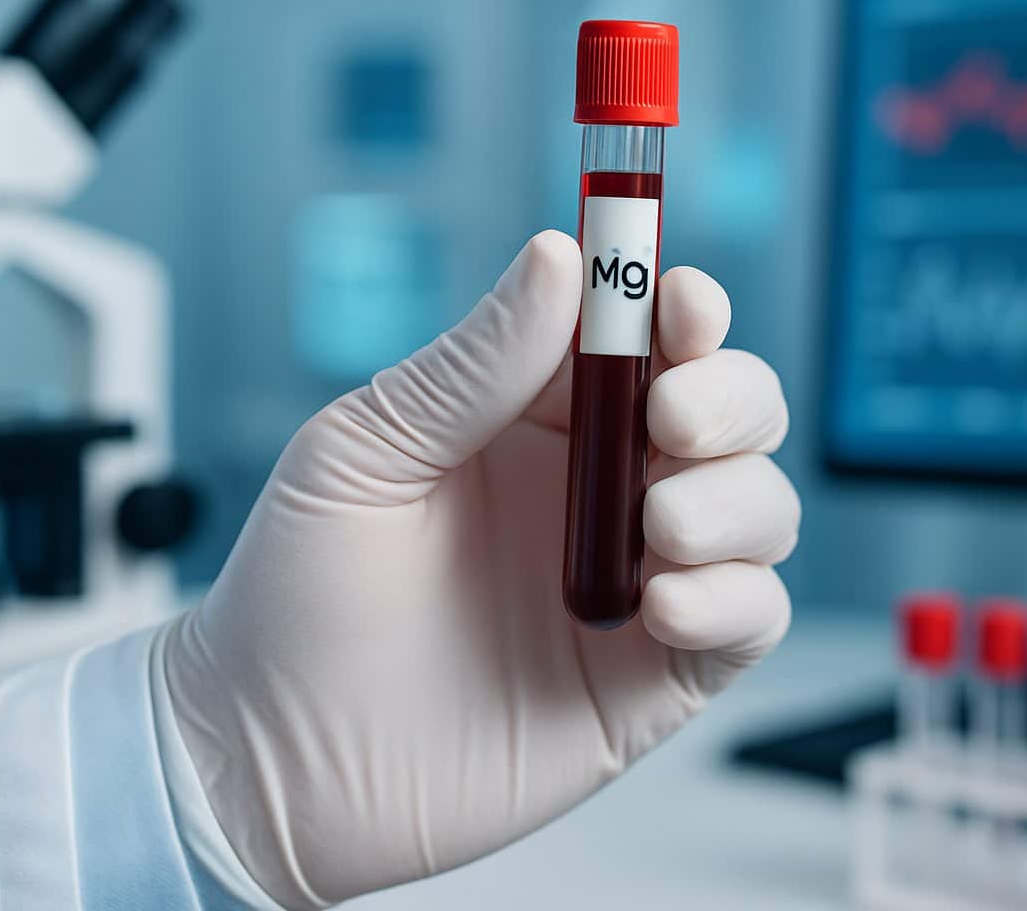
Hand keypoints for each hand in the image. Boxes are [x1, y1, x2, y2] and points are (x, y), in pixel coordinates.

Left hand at [162, 231, 797, 907]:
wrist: (269, 770)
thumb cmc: (295, 600)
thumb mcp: (363, 455)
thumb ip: (472, 365)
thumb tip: (561, 257)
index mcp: (529, 419)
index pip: (640, 337)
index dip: (677, 307)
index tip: (678, 299)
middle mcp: (595, 491)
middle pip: (729, 410)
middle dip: (729, 397)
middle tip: (672, 420)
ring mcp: (632, 582)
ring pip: (756, 506)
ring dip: (734, 498)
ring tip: (656, 528)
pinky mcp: (654, 676)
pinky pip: (749, 618)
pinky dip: (735, 598)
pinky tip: (662, 607)